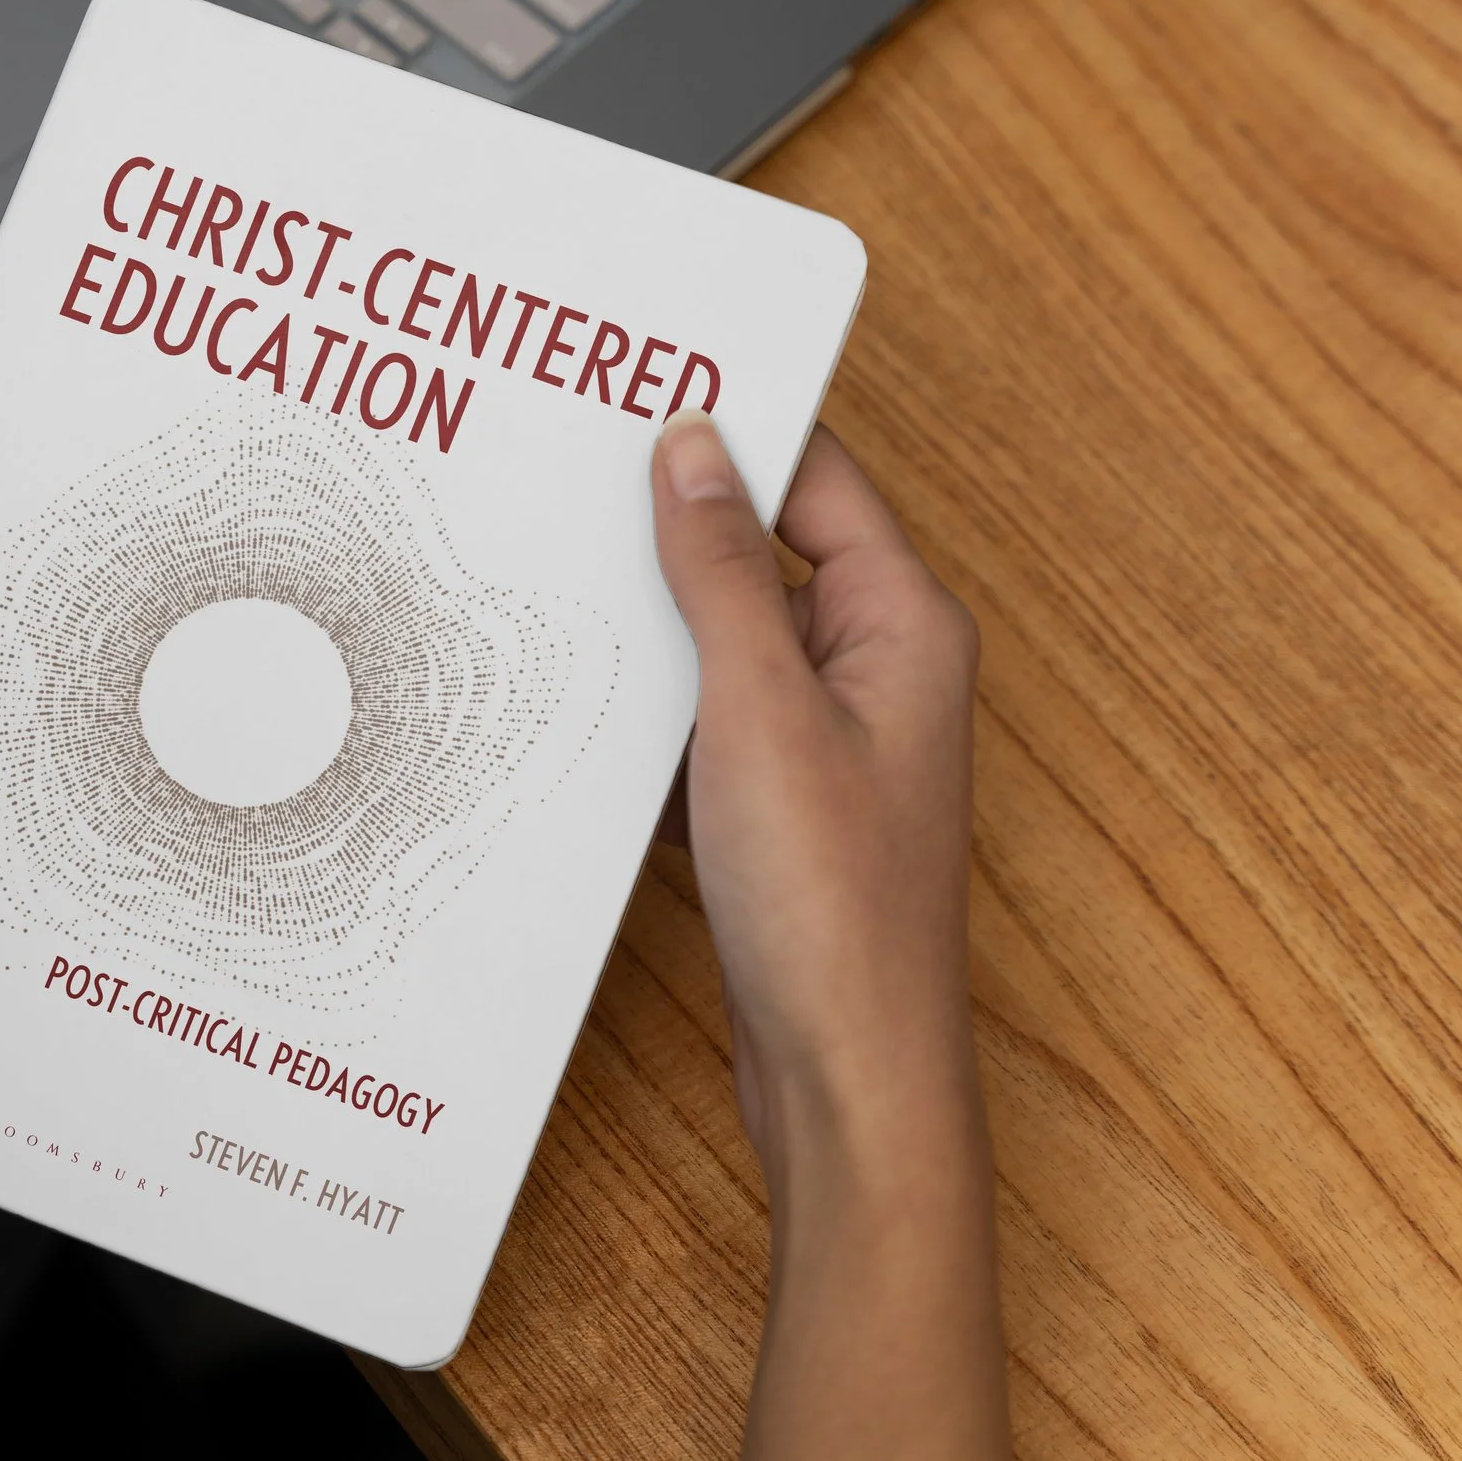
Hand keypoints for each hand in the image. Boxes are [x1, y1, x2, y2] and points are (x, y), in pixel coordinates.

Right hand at [650, 413, 1016, 1460]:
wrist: (847, 1074)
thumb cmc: (834, 908)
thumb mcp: (762, 710)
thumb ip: (721, 575)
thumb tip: (692, 452)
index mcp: (903, 627)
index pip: (817, 480)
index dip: (733, 429)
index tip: (640, 386)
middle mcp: (877, 672)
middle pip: (768, 550)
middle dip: (675, 514)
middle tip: (571, 463)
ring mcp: (829, 742)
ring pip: (730, 638)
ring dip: (657, 613)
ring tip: (558, 564)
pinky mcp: (783, 804)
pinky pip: (710, 715)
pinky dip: (654, 700)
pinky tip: (582, 694)